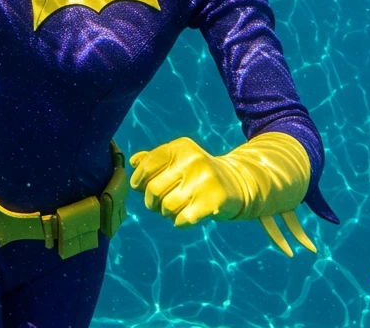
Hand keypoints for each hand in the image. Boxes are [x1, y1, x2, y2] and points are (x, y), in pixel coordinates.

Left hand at [130, 132, 317, 256]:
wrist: (237, 184)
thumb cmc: (197, 173)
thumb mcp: (177, 159)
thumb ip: (153, 159)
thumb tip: (132, 162)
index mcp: (180, 147)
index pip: (147, 164)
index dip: (138, 180)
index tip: (140, 188)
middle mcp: (192, 160)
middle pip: (154, 189)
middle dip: (151, 202)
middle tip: (158, 205)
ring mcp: (204, 180)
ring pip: (167, 207)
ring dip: (166, 213)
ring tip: (173, 210)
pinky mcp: (213, 201)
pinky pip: (183, 219)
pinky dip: (179, 222)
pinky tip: (185, 218)